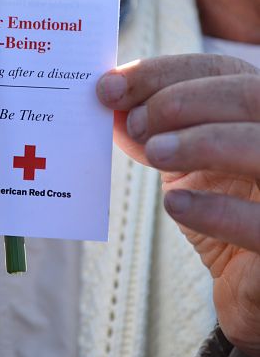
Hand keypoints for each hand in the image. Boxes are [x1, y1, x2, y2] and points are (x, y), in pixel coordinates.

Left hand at [97, 53, 259, 356]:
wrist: (250, 286)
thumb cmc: (221, 210)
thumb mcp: (185, 163)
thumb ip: (153, 130)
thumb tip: (110, 102)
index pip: (222, 70)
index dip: (164, 72)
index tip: (110, 86)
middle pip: (251, 95)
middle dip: (183, 101)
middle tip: (135, 124)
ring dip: (201, 142)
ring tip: (153, 154)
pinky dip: (216, 209)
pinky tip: (174, 204)